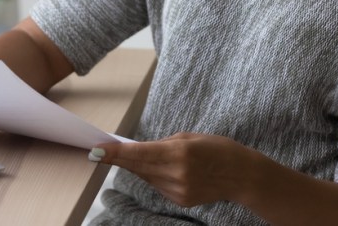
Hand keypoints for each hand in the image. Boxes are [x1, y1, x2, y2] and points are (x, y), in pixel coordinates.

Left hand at [88, 132, 253, 207]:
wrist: (242, 175)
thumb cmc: (217, 148)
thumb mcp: (189, 137)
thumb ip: (162, 144)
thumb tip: (138, 151)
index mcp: (178, 152)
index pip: (138, 153)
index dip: (114, 153)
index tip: (95, 151)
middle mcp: (176, 174)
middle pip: (137, 167)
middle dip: (119, 158)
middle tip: (100, 151)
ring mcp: (178, 191)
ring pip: (147, 176)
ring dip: (141, 166)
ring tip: (152, 156)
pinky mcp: (181, 200)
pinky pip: (158, 185)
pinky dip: (156, 175)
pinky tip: (168, 169)